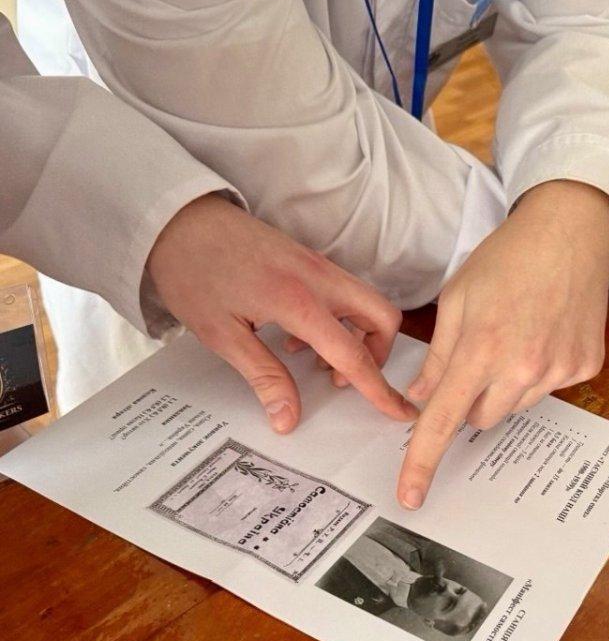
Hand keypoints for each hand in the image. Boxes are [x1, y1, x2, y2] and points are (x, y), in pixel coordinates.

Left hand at [147, 194, 415, 431]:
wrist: (177, 220)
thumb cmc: (194, 274)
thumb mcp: (222, 334)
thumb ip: (264, 376)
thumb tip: (288, 420)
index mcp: (299, 302)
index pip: (353, 354)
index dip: (378, 389)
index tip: (399, 411)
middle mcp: (321, 279)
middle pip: (383, 317)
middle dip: (379, 355)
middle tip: (346, 380)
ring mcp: (319, 265)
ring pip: (368, 303)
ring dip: (360, 337)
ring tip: (318, 362)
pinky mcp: (311, 260)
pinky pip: (346, 293)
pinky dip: (341, 320)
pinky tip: (300, 337)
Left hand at [397, 180, 608, 507]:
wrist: (572, 231)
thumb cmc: (508, 258)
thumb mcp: (457, 298)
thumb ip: (438, 355)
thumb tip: (421, 397)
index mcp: (482, 349)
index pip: (443, 420)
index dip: (421, 460)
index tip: (410, 495)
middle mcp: (524, 369)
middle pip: (481, 418)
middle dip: (471, 396)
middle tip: (479, 350)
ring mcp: (560, 371)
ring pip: (515, 406)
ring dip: (506, 384)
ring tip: (517, 333)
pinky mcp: (585, 367)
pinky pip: (548, 389)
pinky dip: (540, 371)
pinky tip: (545, 331)